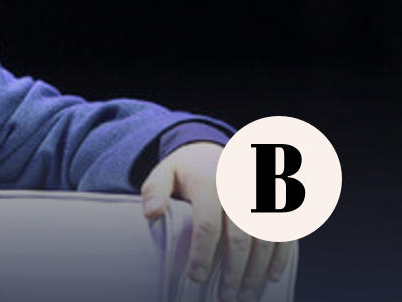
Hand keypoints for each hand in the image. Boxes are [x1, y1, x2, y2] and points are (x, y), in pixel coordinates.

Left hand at [140, 142, 290, 301]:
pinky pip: (285, 232)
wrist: (218, 149)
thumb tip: (150, 213)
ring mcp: (262, 195)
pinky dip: (281, 256)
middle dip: (234, 270)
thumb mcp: (166, 172)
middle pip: (240, 237)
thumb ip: (154, 190)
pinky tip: (271, 276)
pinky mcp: (277, 202)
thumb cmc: (188, 170)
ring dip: (258, 270)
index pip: (207, 224)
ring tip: (244, 294)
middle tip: (225, 296)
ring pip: (266, 239)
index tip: (196, 277)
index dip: (202, 253)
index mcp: (210, 182)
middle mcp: (240, 188)